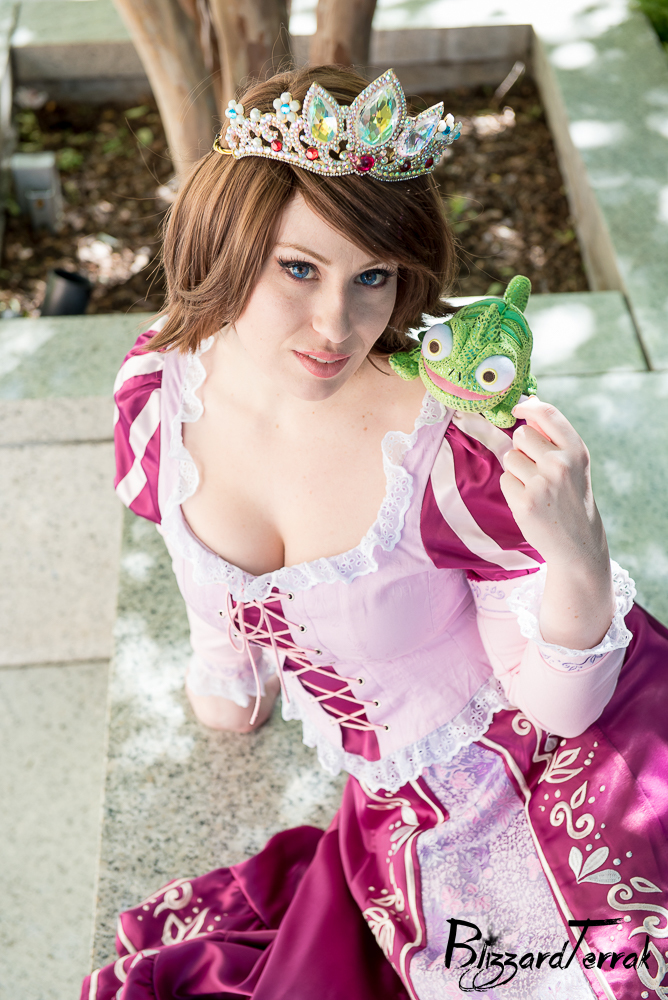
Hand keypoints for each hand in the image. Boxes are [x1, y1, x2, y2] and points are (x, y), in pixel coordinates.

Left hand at [500, 396, 602, 568]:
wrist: (577, 541)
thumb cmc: (571, 497)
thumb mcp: (574, 464)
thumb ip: (552, 437)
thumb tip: (527, 407)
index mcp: (576, 450)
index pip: (547, 414)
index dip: (527, 406)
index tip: (518, 408)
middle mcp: (560, 464)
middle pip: (521, 435)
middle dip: (522, 447)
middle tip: (536, 468)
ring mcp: (541, 483)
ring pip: (510, 457)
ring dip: (516, 469)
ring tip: (535, 486)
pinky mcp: (524, 502)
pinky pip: (504, 479)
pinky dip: (512, 488)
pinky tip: (529, 500)